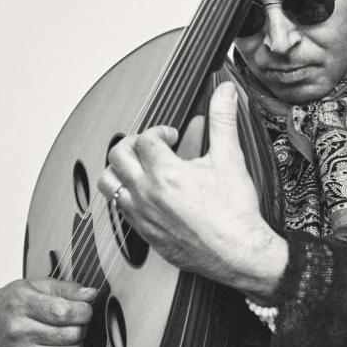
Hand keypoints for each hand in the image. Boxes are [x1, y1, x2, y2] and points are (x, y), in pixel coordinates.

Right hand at [0, 278, 96, 346]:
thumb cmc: (10, 305)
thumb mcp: (35, 286)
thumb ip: (66, 289)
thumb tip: (91, 294)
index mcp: (23, 304)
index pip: (65, 312)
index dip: (84, 311)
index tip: (85, 309)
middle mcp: (19, 330)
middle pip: (71, 334)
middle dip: (82, 326)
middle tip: (75, 322)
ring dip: (75, 345)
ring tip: (67, 336)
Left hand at [97, 81, 286, 300]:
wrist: (237, 252)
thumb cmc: (234, 212)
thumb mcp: (230, 159)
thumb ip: (223, 121)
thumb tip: (226, 93)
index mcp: (166, 173)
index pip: (145, 138)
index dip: (159, 131)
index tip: (172, 136)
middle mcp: (147, 194)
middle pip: (117, 156)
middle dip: (134, 144)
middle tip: (151, 147)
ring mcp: (142, 215)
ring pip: (109, 184)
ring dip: (120, 170)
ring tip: (140, 167)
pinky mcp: (144, 233)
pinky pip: (119, 209)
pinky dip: (126, 195)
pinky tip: (146, 193)